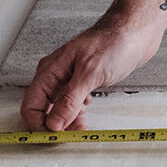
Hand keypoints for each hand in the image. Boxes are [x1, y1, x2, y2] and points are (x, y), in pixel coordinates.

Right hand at [20, 18, 165, 132]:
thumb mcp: (91, 73)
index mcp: (51, 70)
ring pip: (57, 106)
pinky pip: (72, 101)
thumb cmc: (115, 42)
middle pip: (42, 108)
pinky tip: (87, 110)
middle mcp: (56, 73)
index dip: (38, 124)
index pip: (31, 104)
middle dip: (54, 124)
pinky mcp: (84, 79)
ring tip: (82, 124)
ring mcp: (69, 76)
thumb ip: (70, 100)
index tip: (55, 137)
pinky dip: (77, 111)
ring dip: (66, 120)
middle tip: (73, 133)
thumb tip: (54, 123)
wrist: (136, 30)